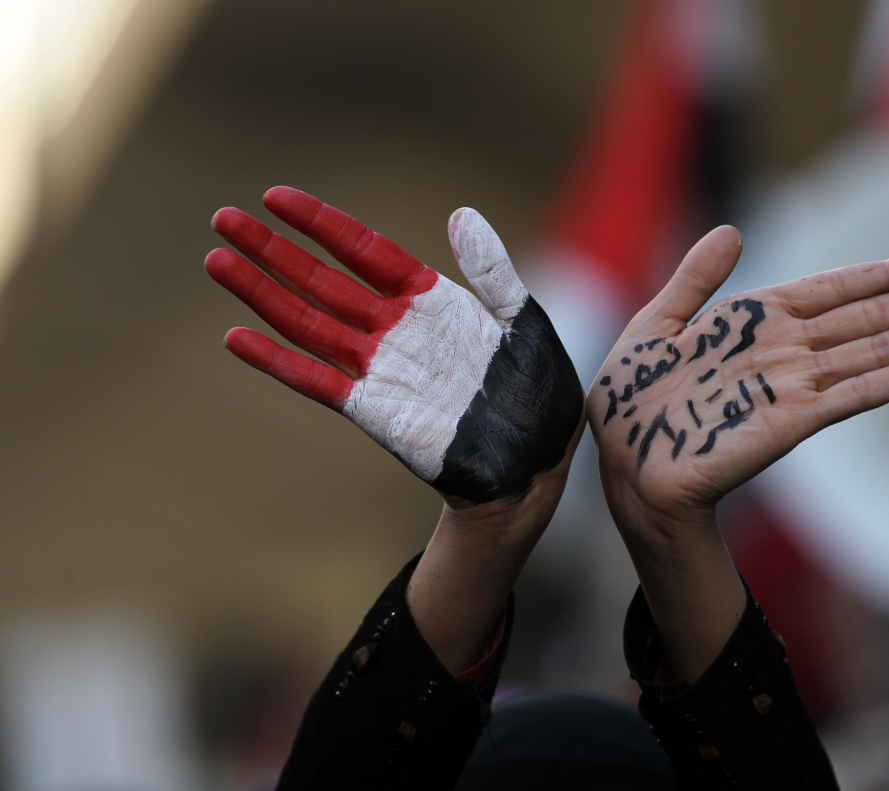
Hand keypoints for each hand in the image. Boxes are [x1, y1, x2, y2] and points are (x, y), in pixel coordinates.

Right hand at [206, 187, 582, 505]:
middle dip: (273, 249)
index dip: (322, 224)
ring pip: (307, 321)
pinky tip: (236, 338)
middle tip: (223, 218)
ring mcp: (380, 369)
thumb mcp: (523, 320)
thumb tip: (461, 213)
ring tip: (217, 260)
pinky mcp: (373, 410)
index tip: (277, 197)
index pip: (365, 250)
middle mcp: (395, 329)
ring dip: (263, 293)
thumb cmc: (536, 393)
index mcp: (431, 300)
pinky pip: (316, 380)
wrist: (536, 463)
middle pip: (322, 279)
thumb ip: (491, 271)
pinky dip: (277, 361)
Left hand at [587, 226, 888, 680]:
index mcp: (754, 321)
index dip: (882, 277)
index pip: (833, 290)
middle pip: (869, 318)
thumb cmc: (632, 397)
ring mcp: (791, 385)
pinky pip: (852, 394)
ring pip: (873, 351)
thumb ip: (695, 278)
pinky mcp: (788, 421)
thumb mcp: (657, 322)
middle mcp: (783, 349)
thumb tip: (733, 230)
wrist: (623, 461)